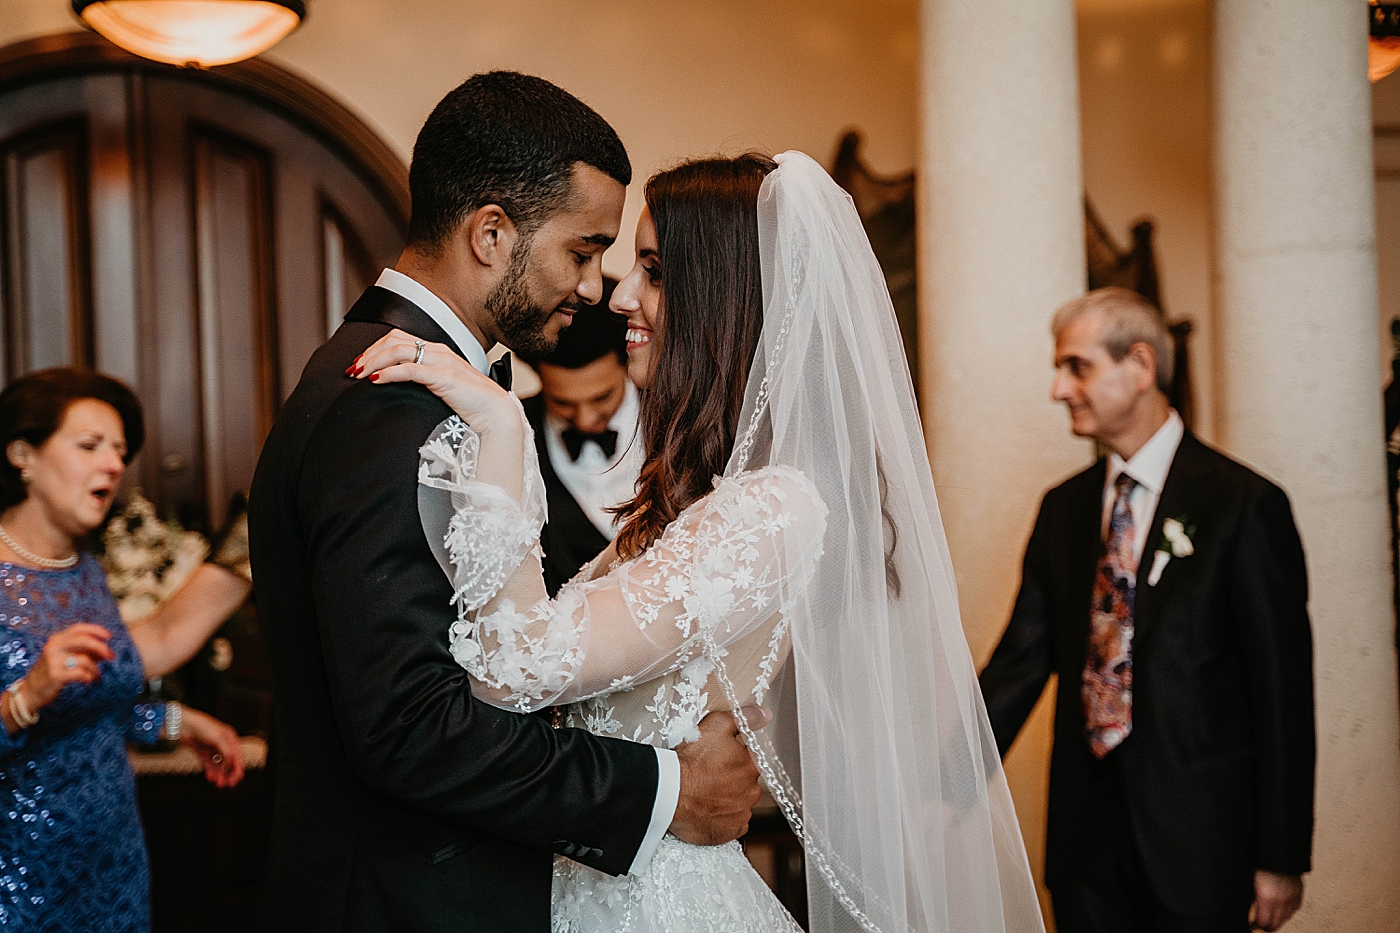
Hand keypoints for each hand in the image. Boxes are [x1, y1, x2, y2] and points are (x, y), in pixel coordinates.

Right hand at [25, 623, 113, 707]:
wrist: (30, 691)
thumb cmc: (53, 672)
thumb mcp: (66, 657)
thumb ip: (84, 652)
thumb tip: (106, 651)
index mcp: (57, 639)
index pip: (79, 628)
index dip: (96, 630)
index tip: (109, 636)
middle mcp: (54, 647)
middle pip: (84, 640)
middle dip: (101, 647)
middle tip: (111, 656)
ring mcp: (53, 660)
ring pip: (85, 659)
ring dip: (95, 669)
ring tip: (96, 675)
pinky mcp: (55, 675)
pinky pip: (80, 673)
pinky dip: (89, 677)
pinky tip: (87, 680)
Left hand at [177, 706, 245, 788]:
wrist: (183, 725)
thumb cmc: (202, 725)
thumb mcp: (218, 738)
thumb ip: (226, 751)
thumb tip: (231, 763)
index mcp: (230, 739)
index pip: (237, 756)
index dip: (238, 768)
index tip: (236, 778)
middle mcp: (223, 744)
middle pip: (229, 762)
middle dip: (229, 774)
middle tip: (228, 784)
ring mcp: (212, 749)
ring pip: (219, 766)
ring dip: (219, 775)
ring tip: (218, 783)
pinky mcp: (203, 753)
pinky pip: (209, 765)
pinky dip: (210, 772)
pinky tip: (210, 777)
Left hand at [353, 329, 514, 429]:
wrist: (495, 413)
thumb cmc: (472, 404)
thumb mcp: (444, 387)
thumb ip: (426, 380)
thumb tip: (400, 385)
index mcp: (438, 351)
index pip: (399, 338)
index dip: (375, 348)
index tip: (360, 364)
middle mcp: (439, 351)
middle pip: (394, 340)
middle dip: (369, 353)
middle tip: (353, 369)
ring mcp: (442, 362)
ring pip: (399, 350)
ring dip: (374, 361)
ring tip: (359, 374)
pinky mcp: (444, 377)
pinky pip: (410, 369)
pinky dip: (389, 373)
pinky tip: (377, 381)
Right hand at [669, 706, 769, 845]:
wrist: (669, 793)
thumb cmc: (691, 761)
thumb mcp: (716, 725)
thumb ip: (744, 718)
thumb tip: (765, 714)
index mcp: (752, 767)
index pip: (749, 760)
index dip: (731, 758)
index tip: (716, 760)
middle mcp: (752, 792)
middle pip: (744, 783)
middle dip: (729, 779)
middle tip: (707, 776)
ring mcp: (741, 814)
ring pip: (738, 803)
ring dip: (726, 799)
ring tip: (704, 793)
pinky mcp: (729, 832)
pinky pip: (731, 824)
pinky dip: (722, 818)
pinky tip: (707, 809)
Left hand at [1251, 870, 1302, 930]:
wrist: (1280, 855)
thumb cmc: (1264, 865)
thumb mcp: (1253, 883)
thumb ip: (1255, 899)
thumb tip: (1255, 910)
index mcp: (1268, 898)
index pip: (1264, 922)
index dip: (1258, 925)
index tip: (1254, 924)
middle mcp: (1282, 901)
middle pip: (1276, 924)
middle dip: (1268, 926)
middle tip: (1261, 924)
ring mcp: (1292, 898)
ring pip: (1286, 918)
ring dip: (1278, 919)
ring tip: (1270, 917)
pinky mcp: (1299, 894)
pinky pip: (1294, 909)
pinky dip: (1288, 911)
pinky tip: (1282, 909)